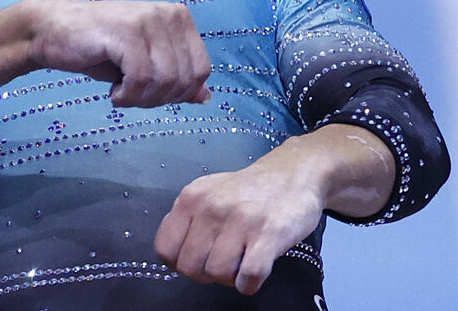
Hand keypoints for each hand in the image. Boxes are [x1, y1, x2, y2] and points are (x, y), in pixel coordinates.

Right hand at [26, 0, 211, 107]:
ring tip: (122, 93)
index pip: (201, 70)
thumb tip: (205, 98)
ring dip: (141, 99)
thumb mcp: (144, 66)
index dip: (179, 94)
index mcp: (179, 18)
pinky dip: (127, 95)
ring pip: (165, 80)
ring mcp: (148, 19)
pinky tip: (113, 91)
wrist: (53, 32)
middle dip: (159, 99)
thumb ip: (174, 78)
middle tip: (132, 96)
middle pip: (185, 78)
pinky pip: (142, 78)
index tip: (151, 95)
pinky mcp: (126, 31)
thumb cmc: (99, 50)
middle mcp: (169, 14)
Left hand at [153, 162, 323, 294]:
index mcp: (191, 198)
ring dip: (229, 278)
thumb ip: (188, 218)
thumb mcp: (208, 192)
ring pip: (217, 274)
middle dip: (205, 274)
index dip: (179, 263)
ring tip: (241, 262)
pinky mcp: (268, 235)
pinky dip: (249, 284)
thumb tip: (173, 254)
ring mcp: (240, 221)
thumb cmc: (247, 190)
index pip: (165, 249)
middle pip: (189, 267)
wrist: (292, 173)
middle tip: (223, 262)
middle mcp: (211, 207)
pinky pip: (247, 277)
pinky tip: (255, 273)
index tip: (197, 259)